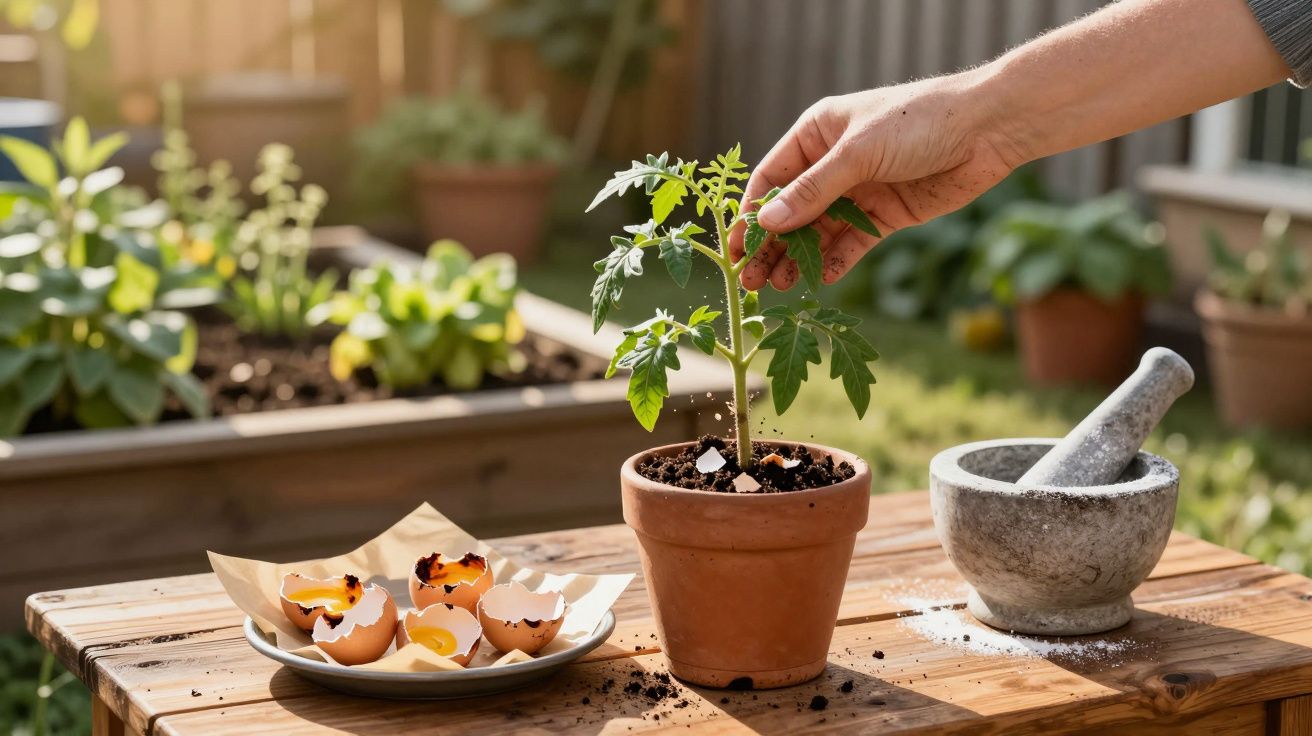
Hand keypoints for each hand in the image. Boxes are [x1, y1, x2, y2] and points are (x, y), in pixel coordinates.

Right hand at [730, 74, 1026, 290]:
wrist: (988, 129)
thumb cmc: (920, 121)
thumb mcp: (859, 153)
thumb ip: (812, 191)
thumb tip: (767, 222)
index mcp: (816, 134)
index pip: (771, 179)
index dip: (751, 214)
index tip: (735, 248)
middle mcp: (832, 163)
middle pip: (790, 211)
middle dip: (771, 245)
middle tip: (751, 281)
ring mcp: (858, 190)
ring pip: (817, 231)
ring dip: (798, 258)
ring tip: (779, 288)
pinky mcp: (884, 215)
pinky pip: (851, 243)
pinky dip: (835, 261)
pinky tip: (820, 280)